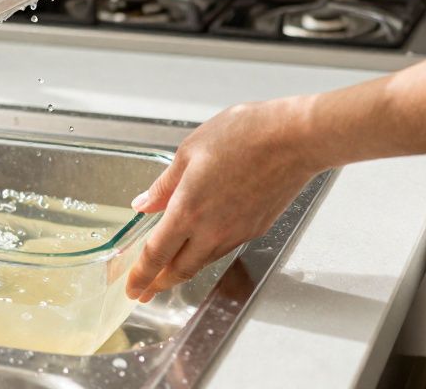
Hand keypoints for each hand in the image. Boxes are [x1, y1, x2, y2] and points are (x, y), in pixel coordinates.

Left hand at [125, 98, 320, 301]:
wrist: (294, 138)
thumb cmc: (244, 135)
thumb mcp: (189, 152)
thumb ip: (164, 185)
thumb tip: (144, 204)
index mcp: (189, 210)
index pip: (157, 254)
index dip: (140, 275)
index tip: (130, 288)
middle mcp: (212, 230)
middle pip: (180, 269)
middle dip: (158, 283)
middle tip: (144, 290)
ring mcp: (237, 233)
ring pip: (202, 262)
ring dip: (182, 270)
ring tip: (168, 270)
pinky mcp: (256, 229)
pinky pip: (224, 249)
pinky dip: (205, 253)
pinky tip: (200, 244)